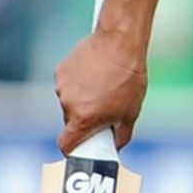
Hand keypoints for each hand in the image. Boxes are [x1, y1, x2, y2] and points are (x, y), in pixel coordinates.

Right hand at [55, 30, 147, 155]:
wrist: (119, 43)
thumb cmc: (129, 78)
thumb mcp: (131, 112)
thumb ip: (121, 135)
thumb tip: (116, 146)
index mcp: (83, 119)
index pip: (66, 144)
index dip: (71, 148)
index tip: (80, 146)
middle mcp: (68, 104)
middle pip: (71, 121)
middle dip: (84, 118)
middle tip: (103, 107)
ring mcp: (62, 86)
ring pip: (70, 101)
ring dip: (82, 98)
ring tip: (103, 85)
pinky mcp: (61, 70)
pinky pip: (67, 84)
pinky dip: (78, 82)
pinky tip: (94, 72)